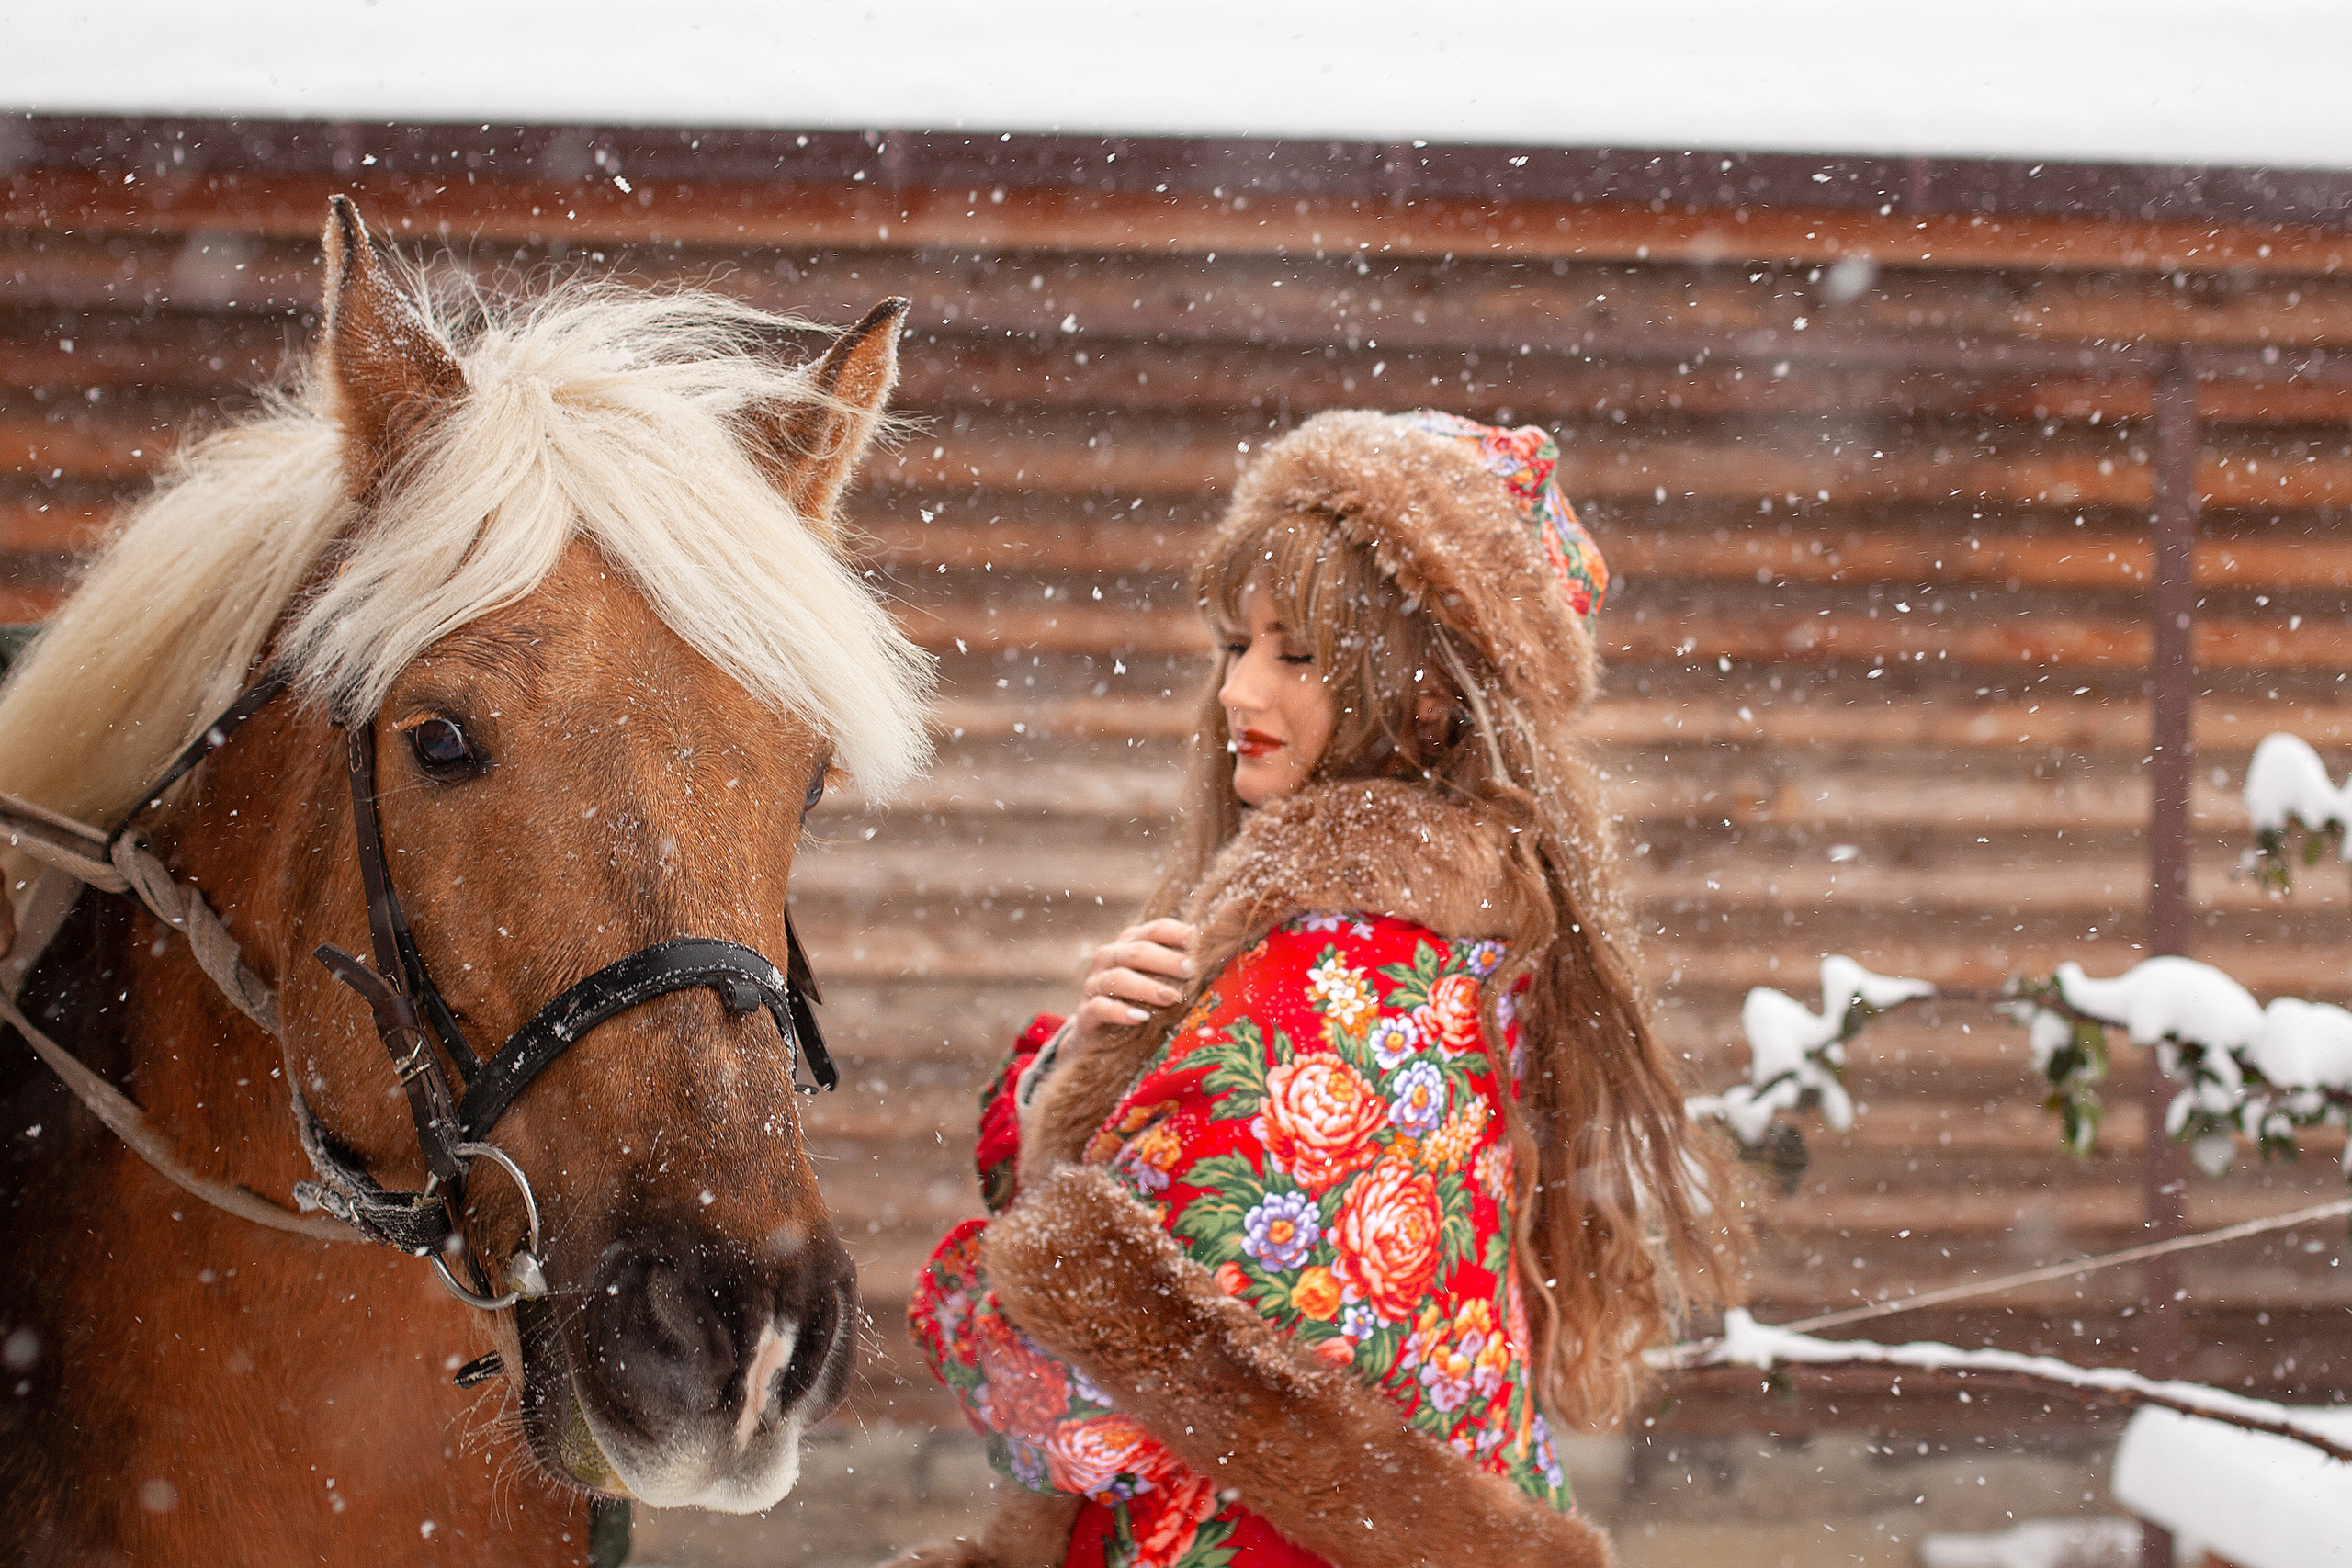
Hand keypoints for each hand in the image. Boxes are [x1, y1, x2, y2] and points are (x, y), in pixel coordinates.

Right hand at [1070, 918, 1195, 1051]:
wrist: (1100, 1035)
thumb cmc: (1140, 1003)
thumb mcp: (1159, 983)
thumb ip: (1178, 972)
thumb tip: (1215, 962)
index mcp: (1130, 944)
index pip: (1154, 929)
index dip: (1175, 932)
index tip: (1196, 940)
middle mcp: (1109, 959)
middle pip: (1136, 951)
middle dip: (1165, 960)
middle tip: (1190, 971)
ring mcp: (1095, 985)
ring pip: (1117, 978)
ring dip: (1147, 987)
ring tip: (1172, 998)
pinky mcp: (1086, 1013)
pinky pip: (1100, 1008)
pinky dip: (1120, 1012)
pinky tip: (1140, 1018)